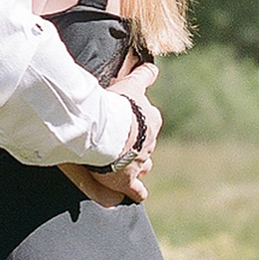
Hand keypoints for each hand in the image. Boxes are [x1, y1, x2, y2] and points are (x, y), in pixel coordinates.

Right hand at [67, 61, 159, 205]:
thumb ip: (143, 75)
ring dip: (137, 163)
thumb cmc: (113, 105)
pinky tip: (138, 194)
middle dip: (137, 139)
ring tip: (125, 164)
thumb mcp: (130, 83)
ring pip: (144, 162)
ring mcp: (140, 161)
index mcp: (150, 117)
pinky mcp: (127, 180)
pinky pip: (136, 189)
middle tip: (120, 137)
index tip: (135, 110)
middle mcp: (149, 139)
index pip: (150, 115)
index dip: (141, 111)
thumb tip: (153, 65)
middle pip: (146, 139)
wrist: (105, 131)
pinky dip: (137, 191)